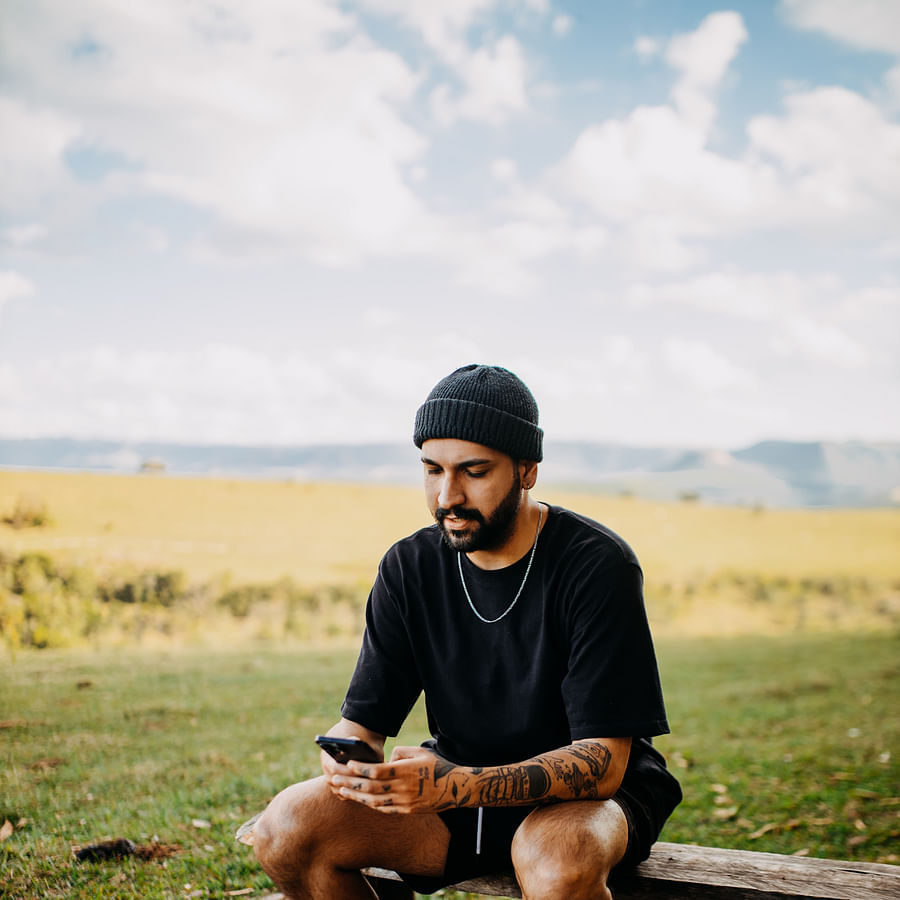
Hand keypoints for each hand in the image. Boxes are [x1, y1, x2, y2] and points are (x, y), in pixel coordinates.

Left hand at [328, 745, 464, 813]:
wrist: (456, 787)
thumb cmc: (437, 765)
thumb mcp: (420, 751)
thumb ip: (400, 753)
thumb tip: (385, 760)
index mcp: (406, 771)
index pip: (377, 771)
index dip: (361, 768)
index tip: (348, 763)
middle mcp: (404, 788)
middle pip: (371, 788)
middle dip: (351, 783)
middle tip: (335, 777)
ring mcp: (406, 802)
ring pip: (374, 801)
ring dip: (356, 796)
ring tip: (342, 790)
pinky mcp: (408, 810)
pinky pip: (384, 809)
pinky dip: (370, 805)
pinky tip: (360, 800)